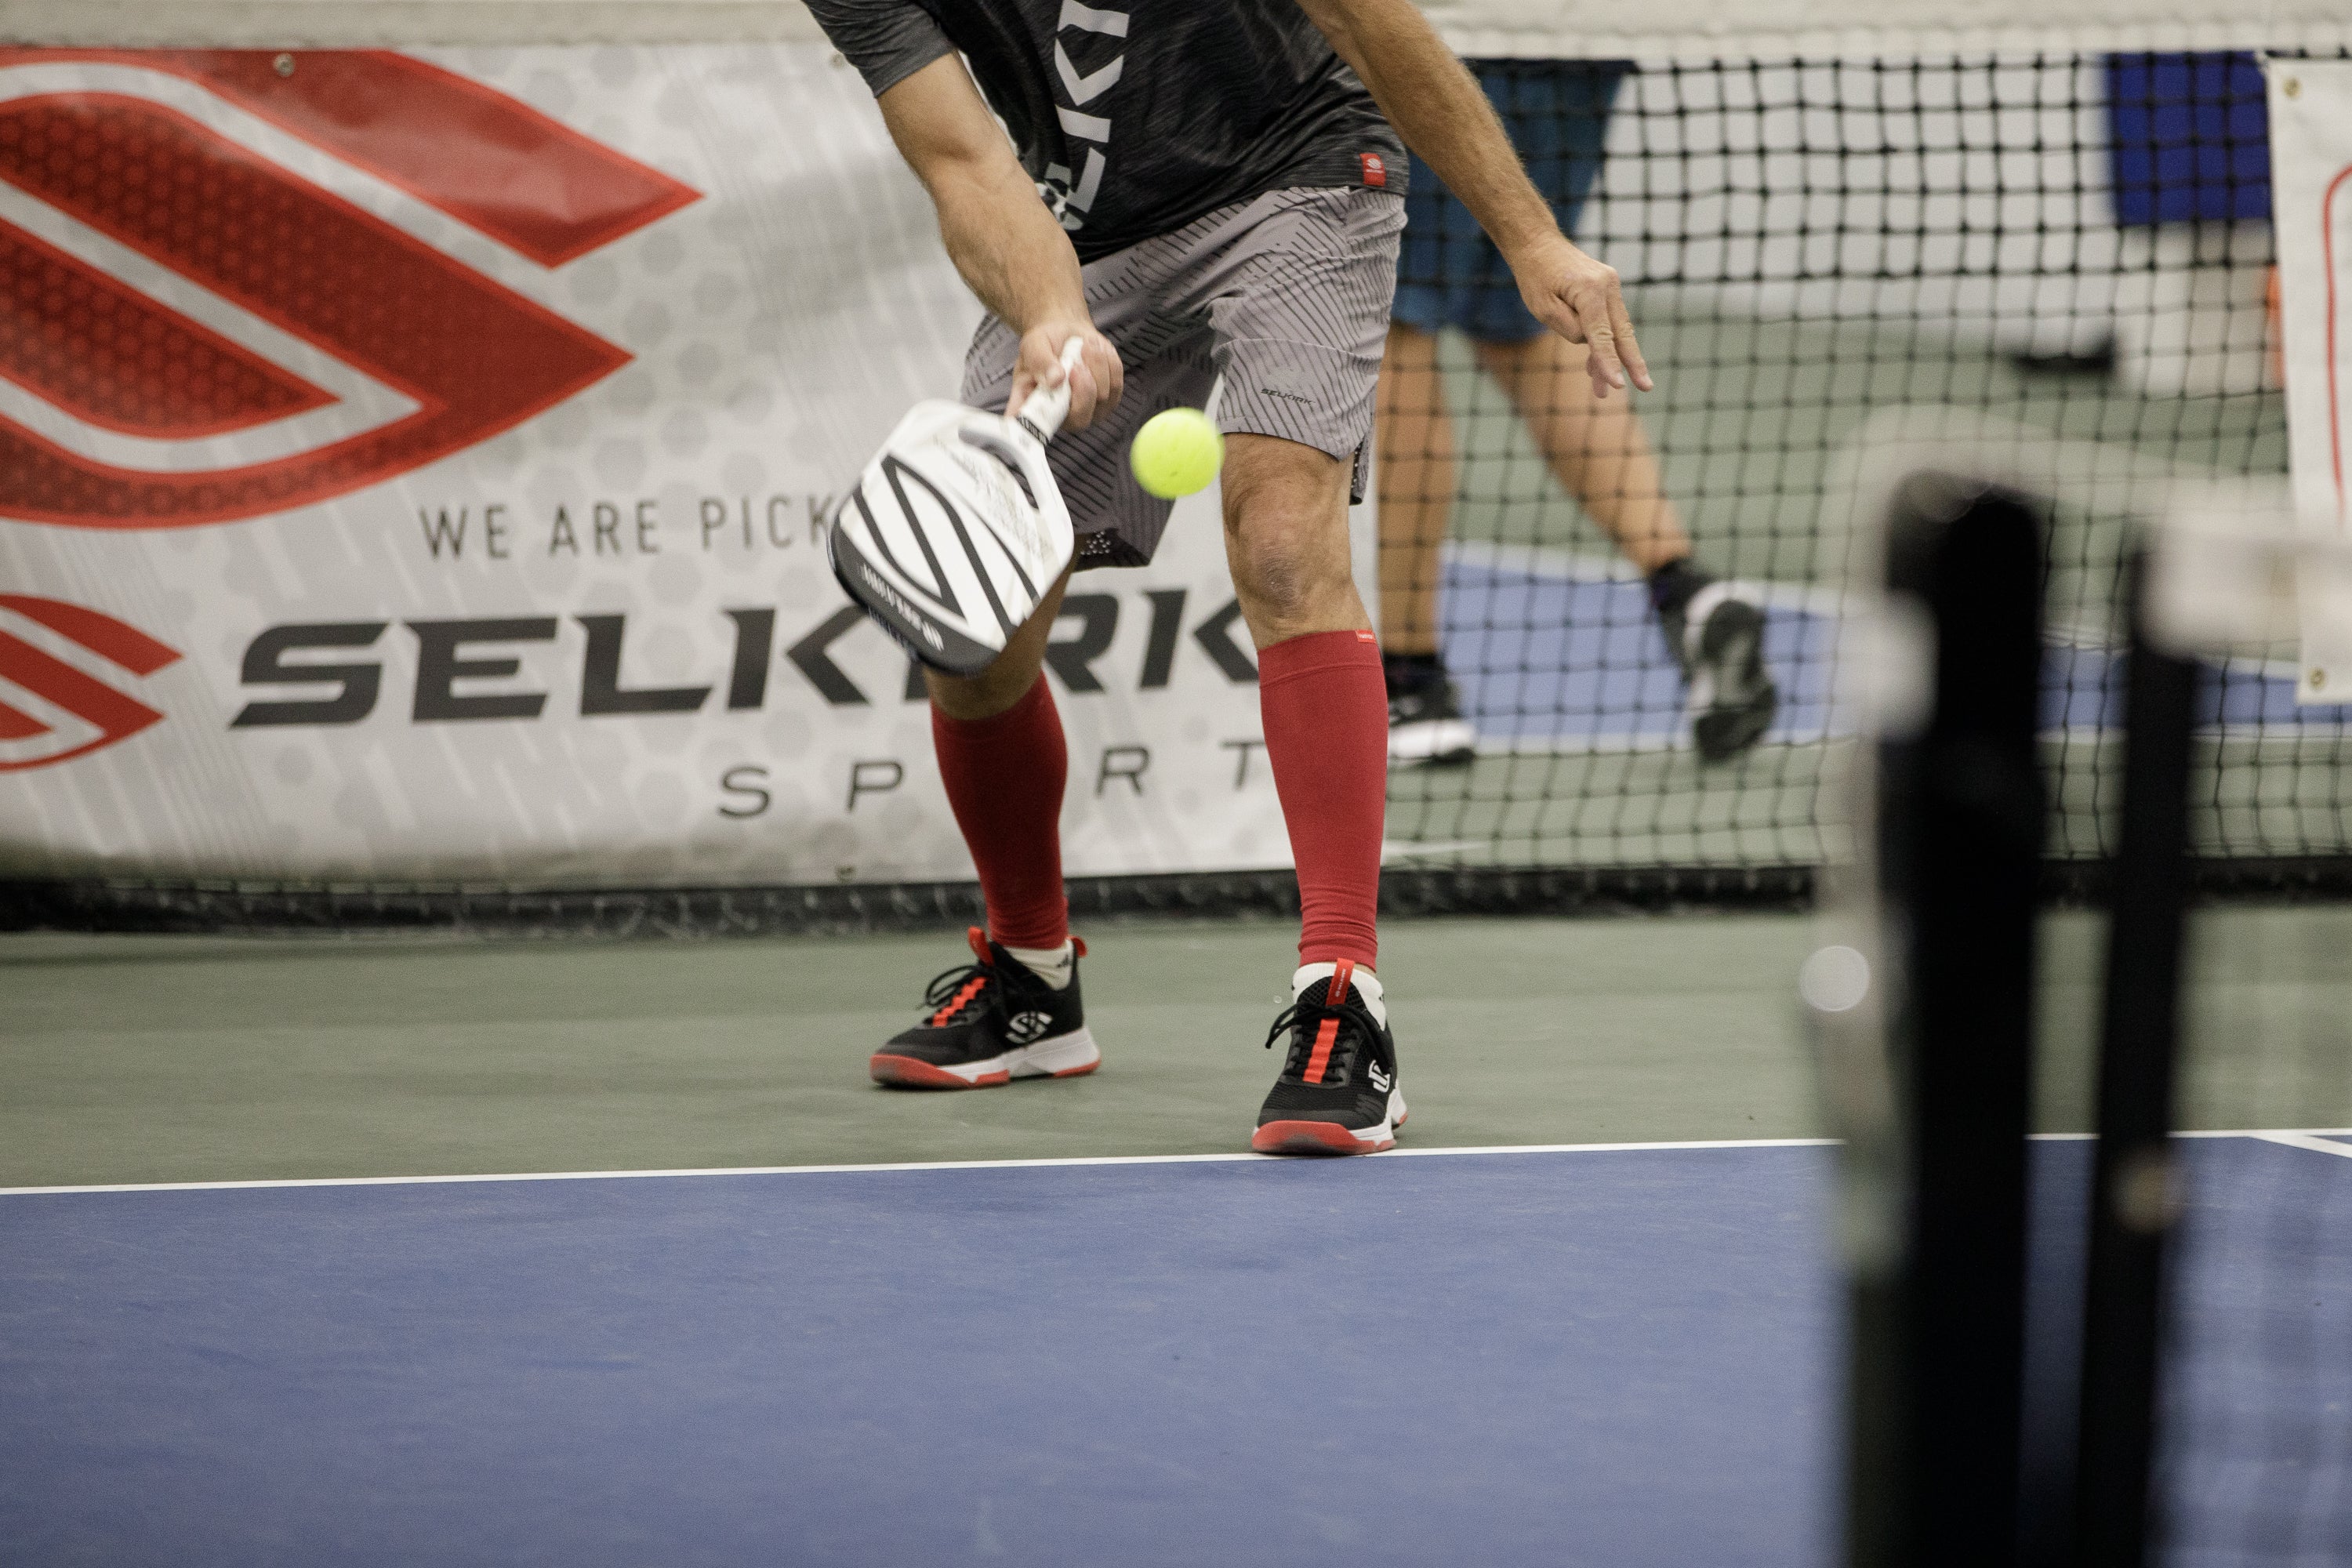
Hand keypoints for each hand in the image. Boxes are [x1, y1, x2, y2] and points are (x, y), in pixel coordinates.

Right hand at [1009, 320, 1122, 430]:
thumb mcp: (1033, 345)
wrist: (1066, 334)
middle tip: (1076, 364)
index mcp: (1036, 409)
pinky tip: (1095, 351)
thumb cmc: (1045, 344)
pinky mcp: (1110, 399)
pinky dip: (1108, 361)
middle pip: (1080, 419)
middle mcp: (1062, 417)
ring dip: (1095, 364)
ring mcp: (1089, 411)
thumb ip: (1039, 362)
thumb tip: (1055, 381)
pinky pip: (1116, 382)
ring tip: (1083, 347)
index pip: (1036, 429)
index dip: (1043, 422)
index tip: (1050, 395)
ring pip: (1103, 396)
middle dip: (1082, 387)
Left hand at [1510, 233, 1652, 400]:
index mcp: (1590, 290)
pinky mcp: (1608, 290)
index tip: (1617, 384)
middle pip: (1622, 333)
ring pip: (1617, 330)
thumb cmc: (1536, 276)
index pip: (1602, 335)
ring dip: (1613, 360)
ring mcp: (1611, 286)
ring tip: (1601, 392)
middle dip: (1633, 363)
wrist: (1539, 244)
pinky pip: (1610, 322)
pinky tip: (1595, 368)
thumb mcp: (1543, 308)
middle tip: (1646, 388)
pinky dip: (1605, 343)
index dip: (1609, 362)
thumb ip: (1570, 329)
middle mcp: (1607, 285)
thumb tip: (1593, 345)